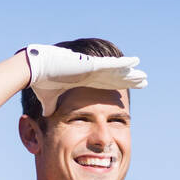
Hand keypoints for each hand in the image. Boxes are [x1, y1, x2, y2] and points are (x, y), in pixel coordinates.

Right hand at [17, 44, 147, 116]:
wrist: (36, 71)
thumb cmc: (41, 83)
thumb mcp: (50, 101)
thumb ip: (52, 108)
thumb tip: (46, 116)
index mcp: (83, 82)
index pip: (104, 86)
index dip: (117, 87)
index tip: (127, 90)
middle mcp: (90, 74)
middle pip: (114, 78)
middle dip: (129, 80)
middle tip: (143, 81)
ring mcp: (92, 68)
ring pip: (116, 71)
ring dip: (131, 73)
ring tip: (144, 76)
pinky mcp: (90, 64)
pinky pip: (111, 64)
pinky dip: (123, 64)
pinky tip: (135, 62)